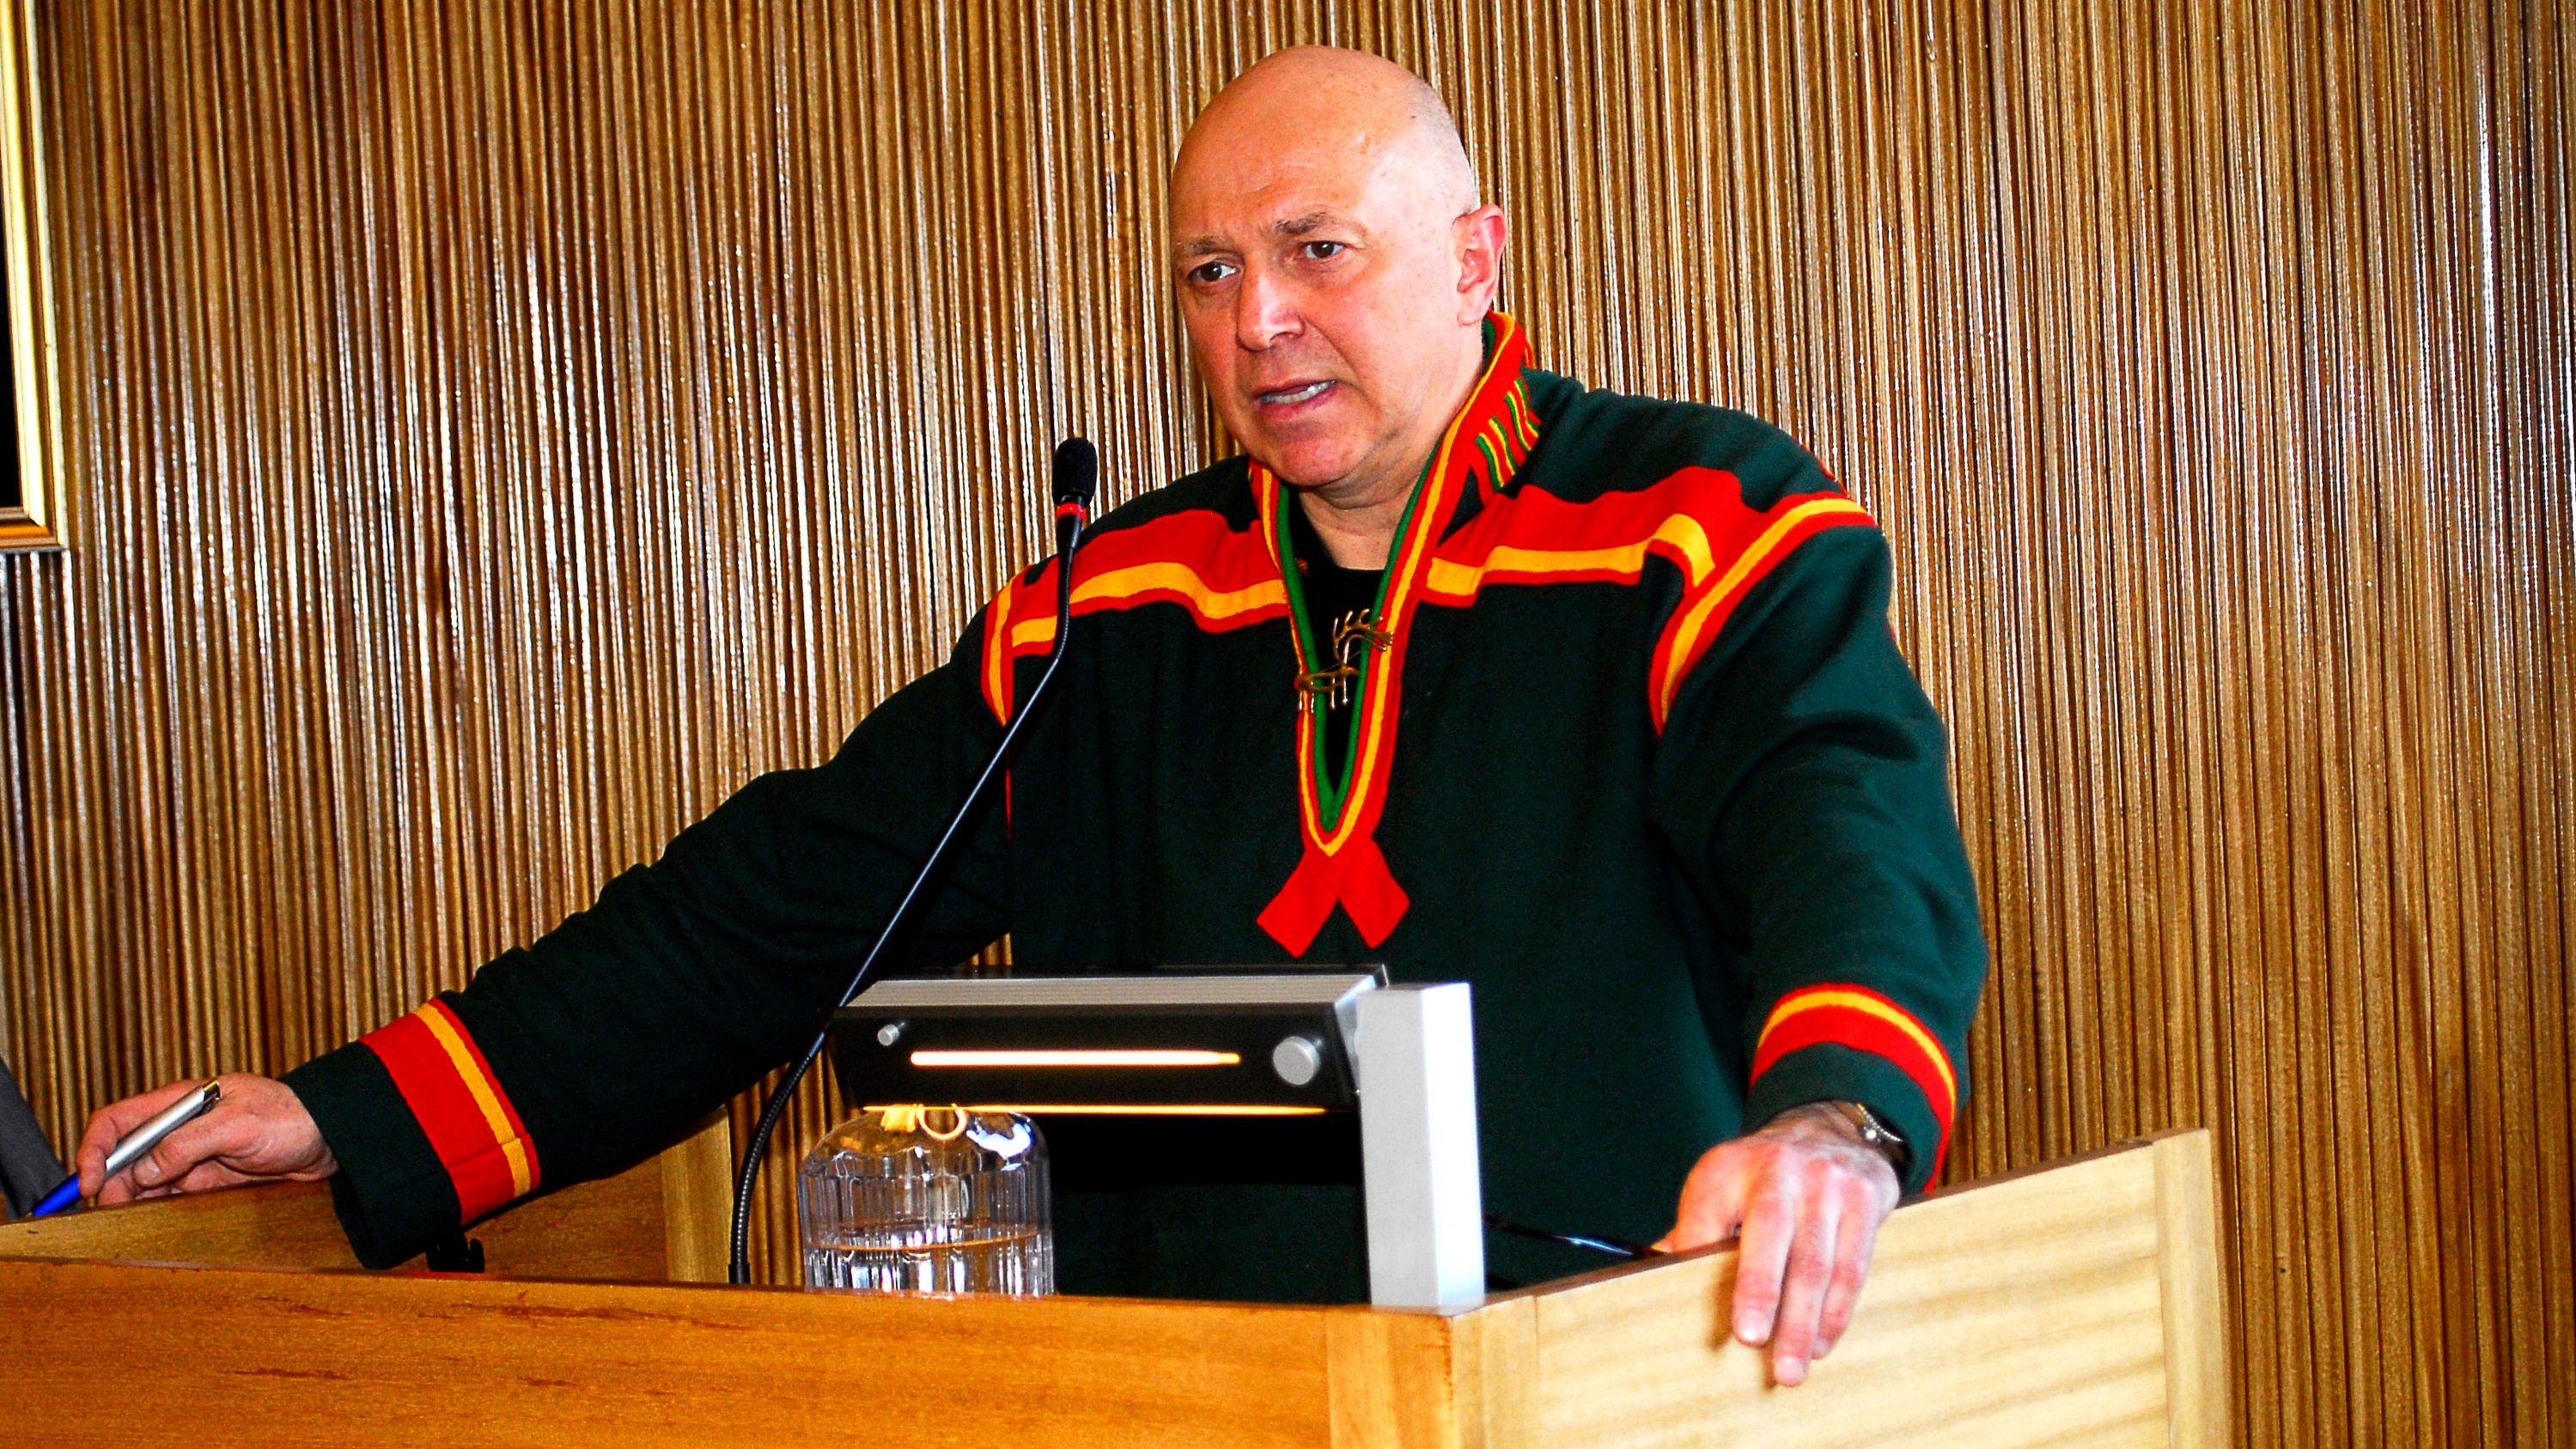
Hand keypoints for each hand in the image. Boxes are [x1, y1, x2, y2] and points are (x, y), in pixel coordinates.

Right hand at [75, 1074, 336, 1205]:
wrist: (330, 1140)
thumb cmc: (291, 1118)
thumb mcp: (239, 1125)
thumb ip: (189, 1144)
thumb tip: (144, 1171)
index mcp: (179, 1102)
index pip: (118, 1121)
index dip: (94, 1149)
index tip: (88, 1182)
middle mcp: (178, 1127)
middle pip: (122, 1154)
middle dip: (107, 1182)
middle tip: (109, 1210)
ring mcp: (190, 1154)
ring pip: (140, 1178)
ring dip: (128, 1198)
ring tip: (126, 1218)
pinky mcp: (204, 1177)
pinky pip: (165, 1193)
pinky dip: (151, 1206)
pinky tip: (148, 1219)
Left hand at [1655, 1102, 1900, 1385]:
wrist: (1830, 1128)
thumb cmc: (1761, 1173)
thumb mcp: (1719, 1183)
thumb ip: (1693, 1229)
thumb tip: (1655, 1274)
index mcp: (1733, 1166)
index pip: (1711, 1215)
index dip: (1704, 1256)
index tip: (1714, 1314)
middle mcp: (1782, 1169)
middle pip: (1772, 1239)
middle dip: (1763, 1296)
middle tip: (1754, 1348)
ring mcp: (1829, 1182)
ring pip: (1818, 1262)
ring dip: (1804, 1321)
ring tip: (1790, 1368)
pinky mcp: (1866, 1199)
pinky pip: (1854, 1265)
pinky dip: (1837, 1310)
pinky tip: (1821, 1342)